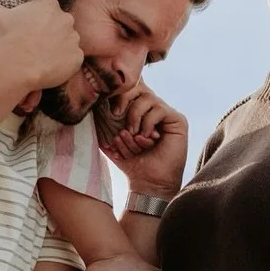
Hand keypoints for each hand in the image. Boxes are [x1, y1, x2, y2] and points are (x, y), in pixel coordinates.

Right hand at [0, 0, 82, 97]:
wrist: (15, 65)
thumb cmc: (4, 37)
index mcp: (49, 4)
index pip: (47, 9)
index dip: (37, 20)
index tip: (28, 30)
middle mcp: (66, 19)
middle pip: (60, 24)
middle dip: (51, 33)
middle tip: (35, 45)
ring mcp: (74, 39)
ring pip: (67, 43)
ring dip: (58, 49)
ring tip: (41, 59)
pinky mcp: (77, 58)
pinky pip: (72, 60)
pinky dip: (63, 64)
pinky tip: (49, 68)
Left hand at [100, 83, 187, 197]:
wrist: (149, 182)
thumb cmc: (133, 163)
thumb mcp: (114, 142)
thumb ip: (104, 127)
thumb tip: (91, 109)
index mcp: (140, 112)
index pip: (131, 89)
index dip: (119, 93)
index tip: (110, 110)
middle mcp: (154, 110)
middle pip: (139, 87)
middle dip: (124, 99)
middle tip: (116, 114)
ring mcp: (166, 114)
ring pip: (148, 98)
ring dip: (135, 116)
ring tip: (132, 134)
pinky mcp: (178, 120)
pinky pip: (159, 110)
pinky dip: (148, 123)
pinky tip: (145, 138)